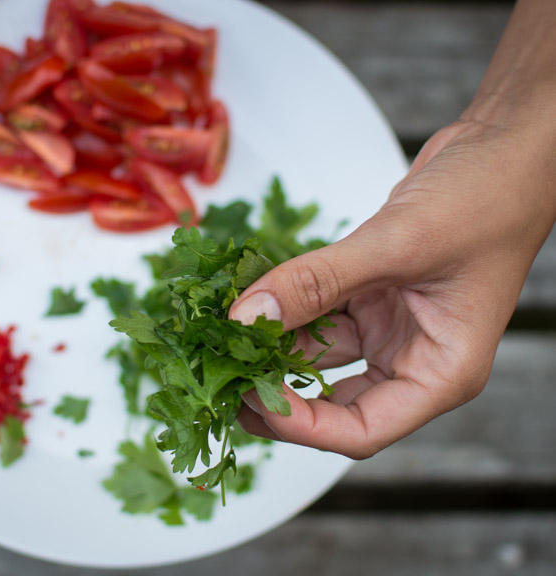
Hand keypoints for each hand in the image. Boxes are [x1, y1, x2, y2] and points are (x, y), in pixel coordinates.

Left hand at [229, 0, 555, 458]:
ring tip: (221, 336)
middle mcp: (411, 358)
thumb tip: (248, 318)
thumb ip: (317, 282)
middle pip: (332, 402)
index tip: (250, 400)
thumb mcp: (396, 244)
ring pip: (317, 353)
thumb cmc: (486, 197)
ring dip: (271, 345)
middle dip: (276, 392)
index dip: (302, 426)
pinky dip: (283, 306)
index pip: (362, 430)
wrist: (503, 146)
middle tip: (220, 375)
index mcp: (439, 372)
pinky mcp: (369, 295)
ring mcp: (389, 326)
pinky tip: (246, 299)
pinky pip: (316, 312)